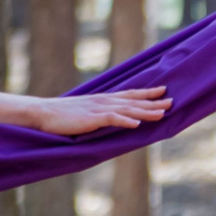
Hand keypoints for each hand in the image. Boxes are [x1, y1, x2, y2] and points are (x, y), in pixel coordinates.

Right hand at [33, 85, 170, 135]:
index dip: (146, 93)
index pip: (129, 94)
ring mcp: (98, 109)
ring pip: (127, 110)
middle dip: (153, 101)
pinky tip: (137, 124)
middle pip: (133, 101)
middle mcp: (103, 101)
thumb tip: (107, 117)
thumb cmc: (61, 114)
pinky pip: (111, 119)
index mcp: (101, 99)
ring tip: (161, 114)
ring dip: (145, 112)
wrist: (44, 112)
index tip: (162, 91)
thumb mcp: (83, 111)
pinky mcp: (91, 118)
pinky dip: (125, 121)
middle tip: (172, 101)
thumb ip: (97, 113)